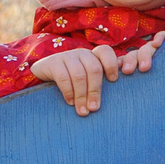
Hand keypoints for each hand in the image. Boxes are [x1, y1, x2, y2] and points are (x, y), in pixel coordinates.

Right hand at [30, 41, 145, 114]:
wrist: (43, 74)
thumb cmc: (72, 80)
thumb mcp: (87, 79)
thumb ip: (101, 82)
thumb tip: (121, 94)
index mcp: (93, 56)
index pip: (106, 52)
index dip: (112, 64)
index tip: (114, 80)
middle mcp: (82, 53)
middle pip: (94, 68)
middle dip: (95, 90)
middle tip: (94, 108)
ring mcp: (67, 56)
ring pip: (79, 75)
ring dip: (81, 96)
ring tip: (82, 111)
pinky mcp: (53, 62)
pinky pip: (63, 77)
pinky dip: (68, 92)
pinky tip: (69, 102)